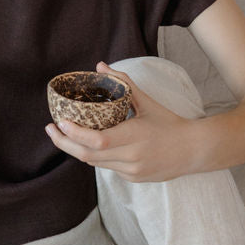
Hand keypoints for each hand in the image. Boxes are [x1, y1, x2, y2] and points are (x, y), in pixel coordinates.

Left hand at [45, 62, 199, 182]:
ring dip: (77, 149)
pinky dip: (96, 155)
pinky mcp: (133, 179)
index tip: (58, 121)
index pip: (97, 141)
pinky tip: (90, 144)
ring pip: (94, 163)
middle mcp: (131, 158)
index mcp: (134, 137)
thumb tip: (100, 66)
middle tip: (50, 129)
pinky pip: (107, 167)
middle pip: (87, 156)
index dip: (74, 133)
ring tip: (64, 133)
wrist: (194, 150)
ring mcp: (131, 172)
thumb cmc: (170, 123)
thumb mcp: (147, 101)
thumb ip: (123, 83)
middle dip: (64, 143)